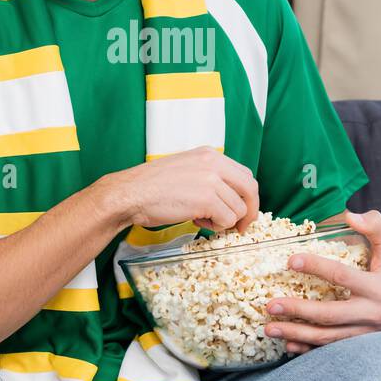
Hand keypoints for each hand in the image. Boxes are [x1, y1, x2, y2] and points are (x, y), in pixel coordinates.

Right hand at [107, 146, 259, 233]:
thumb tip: (228, 198)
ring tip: (203, 220)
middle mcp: (214, 163)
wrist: (130, 193)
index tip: (242, 210)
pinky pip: (227, 219)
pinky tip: (198, 221)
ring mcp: (211, 180)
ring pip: (239, 208)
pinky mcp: (206, 199)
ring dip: (225, 221)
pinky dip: (216, 227)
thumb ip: (209, 177)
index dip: (247, 196)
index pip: (244, 175)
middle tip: (240, 226)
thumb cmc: (152, 186)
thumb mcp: (186, 170)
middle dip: (249, 211)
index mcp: (210, 154)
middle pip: (250, 188)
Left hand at [263, 207, 380, 354]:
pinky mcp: (358, 344)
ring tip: (269, 328)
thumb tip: (350, 215)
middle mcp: (369, 313)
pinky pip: (331, 350)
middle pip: (330, 316)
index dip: (316, 267)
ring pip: (327, 338)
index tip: (291, 260)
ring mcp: (363, 332)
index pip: (343, 276)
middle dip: (298, 311)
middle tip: (270, 305)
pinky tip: (288, 345)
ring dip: (296, 334)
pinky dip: (308, 349)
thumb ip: (375, 226)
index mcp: (377, 287)